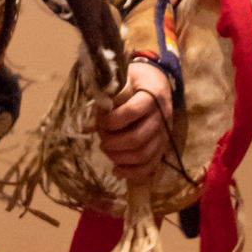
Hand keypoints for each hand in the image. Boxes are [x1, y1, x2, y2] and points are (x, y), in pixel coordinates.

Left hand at [96, 59, 173, 181]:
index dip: (111, 120)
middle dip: (113, 142)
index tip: (99, 121)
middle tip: (101, 139)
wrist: (157, 80)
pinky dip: (133, 171)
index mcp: (152, 96)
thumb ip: (106, 97)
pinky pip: (151, 165)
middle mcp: (162, 116)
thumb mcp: (121, 80)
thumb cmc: (134, 79)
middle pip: (137, 138)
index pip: (132, 112)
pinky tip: (116, 170)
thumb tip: (86, 125)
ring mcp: (165, 133)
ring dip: (120, 157)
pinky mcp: (163, 146)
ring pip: (144, 154)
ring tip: (106, 150)